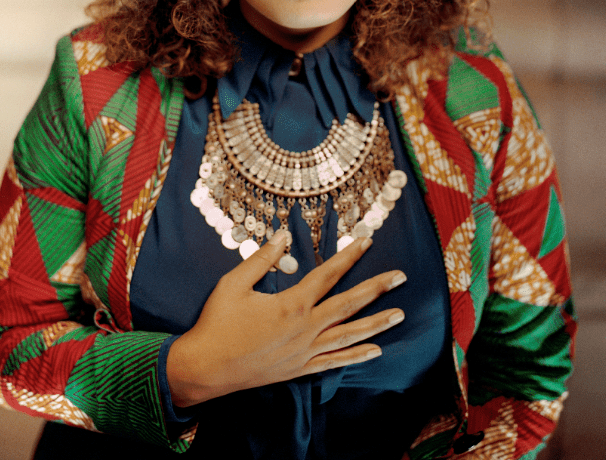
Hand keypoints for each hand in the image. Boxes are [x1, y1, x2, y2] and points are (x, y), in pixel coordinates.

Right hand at [167, 231, 405, 407]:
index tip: (367, 241)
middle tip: (400, 277)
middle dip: (376, 289)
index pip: (327, 274)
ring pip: (349, 335)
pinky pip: (335, 361)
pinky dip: (357, 356)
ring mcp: (305, 352)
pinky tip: (375, 351)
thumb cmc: (217, 323)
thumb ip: (262, 258)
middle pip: (349, 304)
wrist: (205, 368)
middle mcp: (305, 329)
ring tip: (400, 314)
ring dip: (376, 323)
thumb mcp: (234, 283)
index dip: (349, 256)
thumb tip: (283, 235)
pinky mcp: (300, 369)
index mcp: (291, 304)